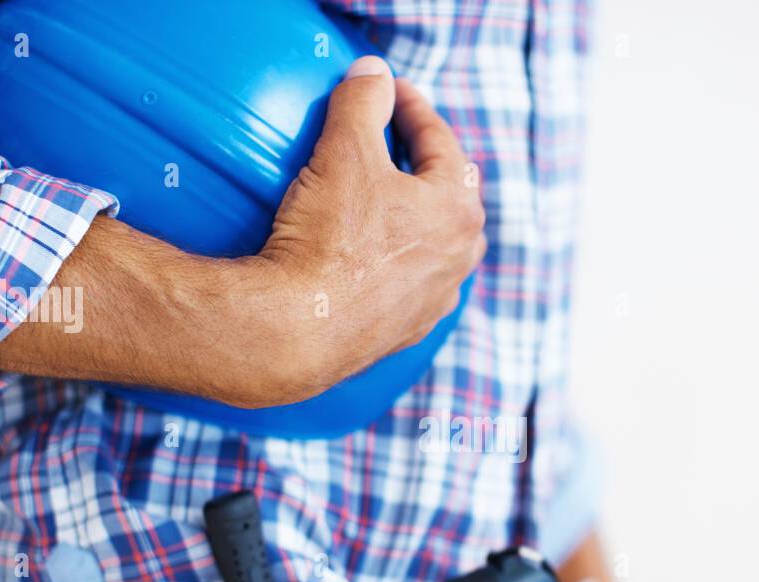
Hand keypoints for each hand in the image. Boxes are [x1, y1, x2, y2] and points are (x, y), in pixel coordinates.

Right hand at [218, 56, 485, 406]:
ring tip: (388, 201)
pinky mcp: (404, 331)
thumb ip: (363, 102)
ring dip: (417, 218)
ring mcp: (434, 300)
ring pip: (437, 246)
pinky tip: (374, 258)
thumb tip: (373, 73)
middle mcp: (458, 259)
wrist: (300, 329)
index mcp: (458, 211)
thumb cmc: (329, 238)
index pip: (443, 143)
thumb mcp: (344, 151)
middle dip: (427, 165)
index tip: (389, 91)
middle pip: (451, 197)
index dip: (413, 108)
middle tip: (397, 143)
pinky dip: (398, 263)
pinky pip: (410, 285)